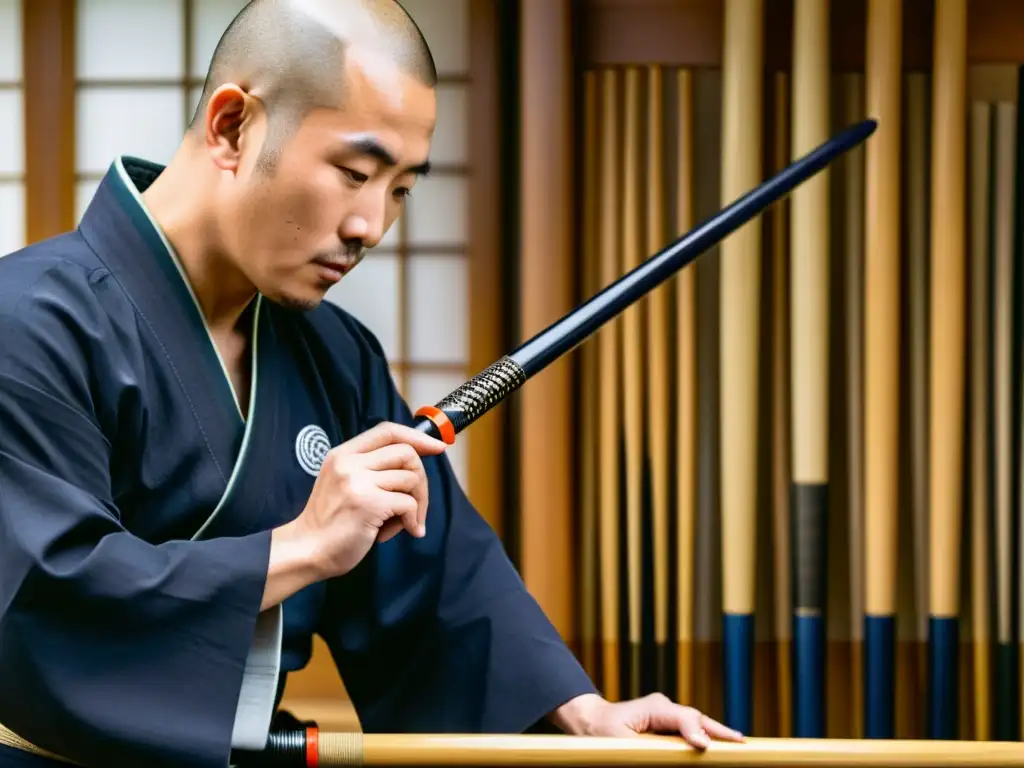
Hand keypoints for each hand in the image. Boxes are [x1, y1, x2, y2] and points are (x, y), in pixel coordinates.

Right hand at [290, 421, 447, 577]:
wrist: (306, 551)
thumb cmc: (330, 523)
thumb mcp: (342, 482)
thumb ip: (370, 469)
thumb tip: (415, 460)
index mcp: (343, 454)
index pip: (387, 430)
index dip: (417, 437)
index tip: (436, 447)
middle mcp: (350, 463)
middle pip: (407, 453)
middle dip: (421, 480)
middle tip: (417, 505)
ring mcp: (358, 482)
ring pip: (411, 479)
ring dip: (417, 505)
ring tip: (401, 523)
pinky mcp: (369, 503)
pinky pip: (409, 504)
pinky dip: (414, 519)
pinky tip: (405, 531)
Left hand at [550, 693, 744, 748]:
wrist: (589, 722)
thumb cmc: (600, 732)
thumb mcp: (620, 741)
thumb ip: (647, 748)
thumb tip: (683, 746)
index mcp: (653, 708)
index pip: (683, 717)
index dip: (695, 731)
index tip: (705, 746)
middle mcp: (663, 707)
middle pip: (696, 718)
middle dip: (719, 731)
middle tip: (741, 743)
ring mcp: (665, 714)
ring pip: (695, 723)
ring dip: (714, 734)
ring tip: (736, 744)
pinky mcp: (665, 723)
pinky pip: (688, 729)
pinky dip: (702, 737)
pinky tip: (715, 747)